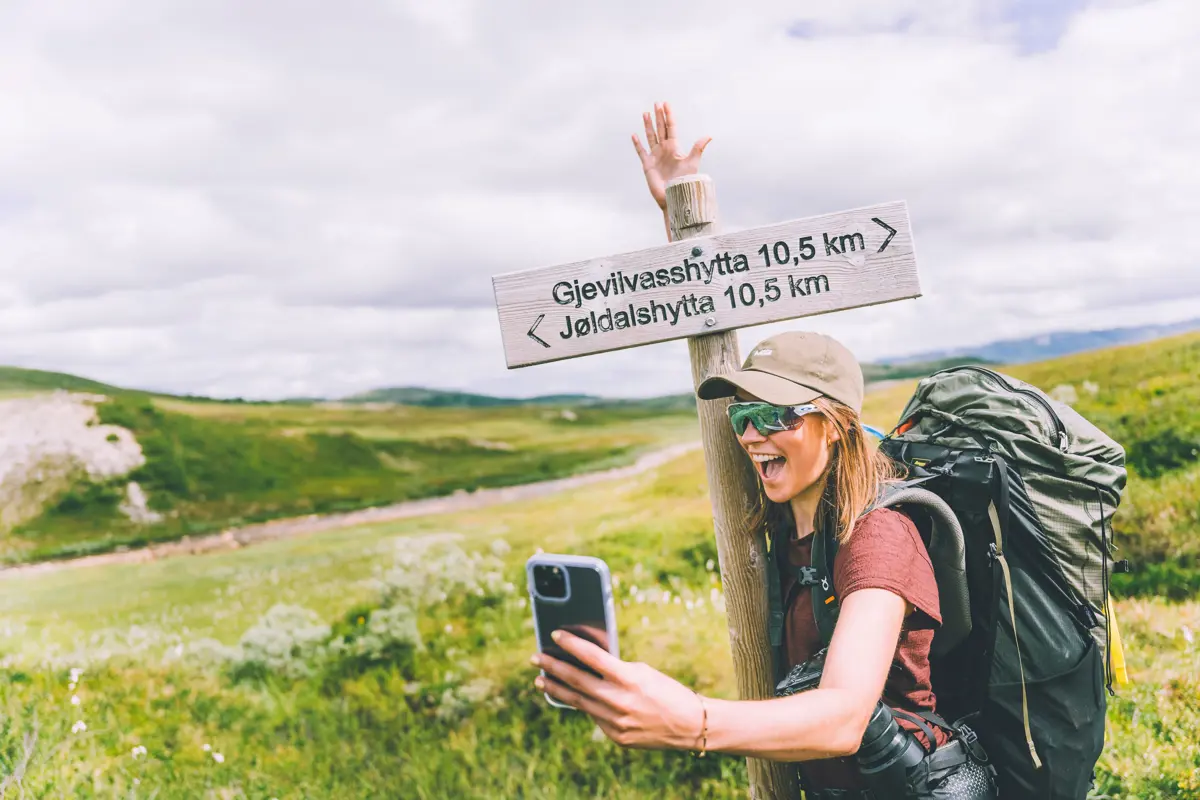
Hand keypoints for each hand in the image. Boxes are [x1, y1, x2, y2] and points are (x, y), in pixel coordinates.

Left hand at [531, 630, 705, 750]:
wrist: (690, 725)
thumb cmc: (667, 691)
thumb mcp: (643, 672)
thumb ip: (615, 670)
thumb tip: (589, 665)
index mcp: (628, 678)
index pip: (592, 657)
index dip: (571, 644)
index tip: (554, 634)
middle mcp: (619, 701)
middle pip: (577, 680)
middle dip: (553, 667)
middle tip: (536, 658)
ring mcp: (615, 722)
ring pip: (578, 702)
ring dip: (557, 689)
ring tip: (540, 680)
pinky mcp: (616, 737)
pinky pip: (594, 717)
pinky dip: (583, 705)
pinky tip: (572, 697)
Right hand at [632, 101, 711, 210]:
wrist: (674, 196)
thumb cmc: (685, 181)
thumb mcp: (692, 162)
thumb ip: (698, 148)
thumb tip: (709, 136)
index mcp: (675, 147)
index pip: (671, 127)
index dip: (668, 115)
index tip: (666, 104)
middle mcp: (664, 149)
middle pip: (660, 129)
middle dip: (658, 116)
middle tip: (657, 103)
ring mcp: (655, 156)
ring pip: (651, 137)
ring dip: (648, 125)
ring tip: (646, 113)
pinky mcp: (647, 165)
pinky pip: (641, 152)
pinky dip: (637, 144)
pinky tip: (634, 135)